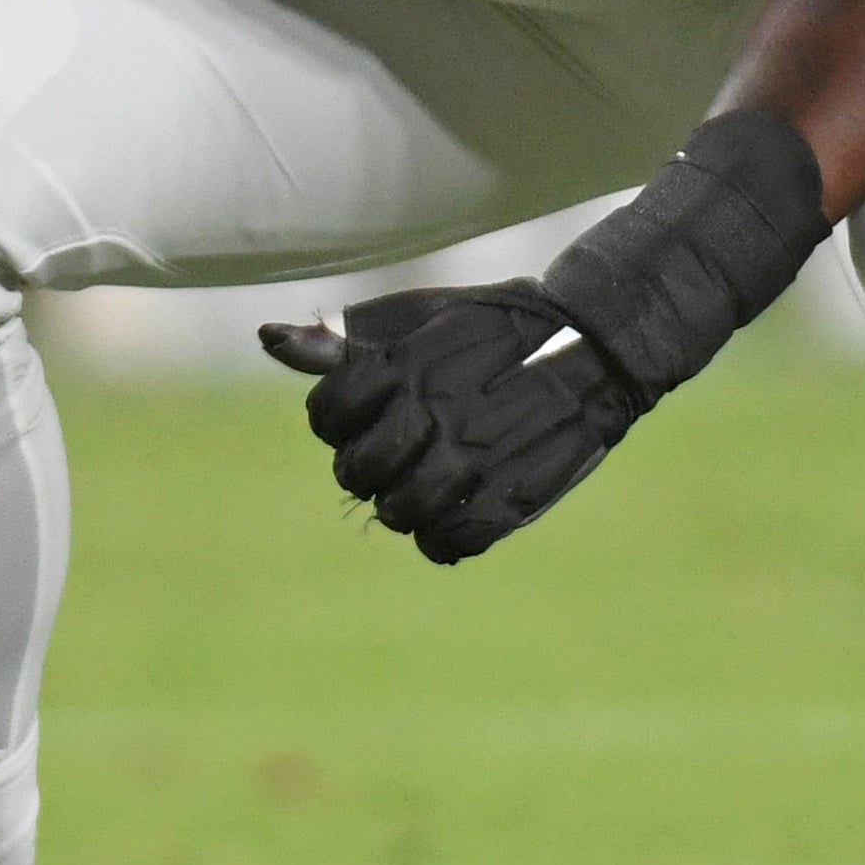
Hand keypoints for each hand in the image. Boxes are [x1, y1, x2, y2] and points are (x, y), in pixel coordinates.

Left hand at [262, 285, 644, 564]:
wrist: (596, 346)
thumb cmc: (494, 331)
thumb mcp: (420, 319)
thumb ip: (343, 342)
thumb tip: (267, 338)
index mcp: (404, 366)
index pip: (327, 414)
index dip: (335, 421)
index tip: (363, 418)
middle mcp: (432, 413)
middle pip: (356, 472)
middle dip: (363, 470)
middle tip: (390, 461)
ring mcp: (472, 459)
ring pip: (400, 514)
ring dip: (401, 508)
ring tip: (421, 491)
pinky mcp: (511, 499)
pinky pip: (451, 544)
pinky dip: (443, 540)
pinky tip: (454, 517)